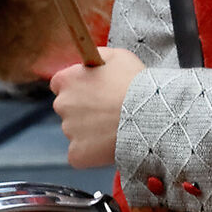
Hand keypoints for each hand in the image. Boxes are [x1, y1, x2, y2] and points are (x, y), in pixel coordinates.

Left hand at [49, 48, 144, 167]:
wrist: (150, 116)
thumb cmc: (136, 84)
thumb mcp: (118, 56)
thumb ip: (96, 57)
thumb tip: (88, 62)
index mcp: (67, 80)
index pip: (60, 84)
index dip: (78, 87)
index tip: (92, 92)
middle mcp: (62, 104)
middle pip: (67, 108)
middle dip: (82, 109)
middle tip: (107, 111)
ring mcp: (68, 131)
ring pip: (75, 131)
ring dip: (89, 131)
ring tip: (114, 129)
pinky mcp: (77, 154)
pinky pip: (79, 155)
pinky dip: (91, 153)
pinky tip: (108, 146)